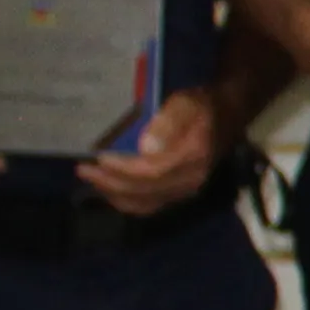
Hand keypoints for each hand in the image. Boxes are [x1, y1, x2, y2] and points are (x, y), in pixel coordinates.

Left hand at [73, 84, 220, 217]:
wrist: (226, 117)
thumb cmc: (201, 107)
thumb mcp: (185, 103)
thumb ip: (169, 122)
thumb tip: (146, 147)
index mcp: (192, 158)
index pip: (152, 172)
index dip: (123, 168)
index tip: (99, 157)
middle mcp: (189, 181)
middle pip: (144, 191)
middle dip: (110, 182)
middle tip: (83, 168)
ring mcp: (184, 191)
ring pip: (144, 203)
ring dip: (113, 194)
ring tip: (91, 179)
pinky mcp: (178, 194)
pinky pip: (148, 205)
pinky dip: (125, 201)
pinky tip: (109, 190)